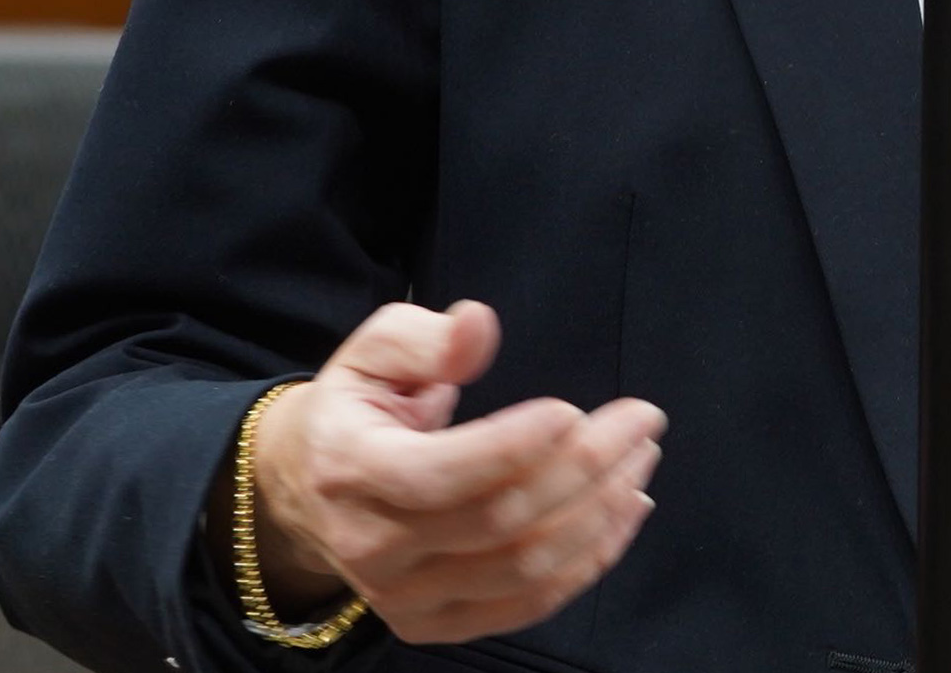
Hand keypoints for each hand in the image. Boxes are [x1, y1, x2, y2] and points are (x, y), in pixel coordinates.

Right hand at [237, 300, 664, 646]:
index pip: (440, 475)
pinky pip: (527, 605)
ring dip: (600, 514)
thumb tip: (478, 326)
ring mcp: (402, 598)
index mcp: (351, 470)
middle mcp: (371, 546)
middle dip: (586, 468)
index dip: (515, 446)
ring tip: (640, 460)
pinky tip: (624, 511)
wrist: (308, 489)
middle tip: (642, 420)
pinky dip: (589, 562)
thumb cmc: (358, 407)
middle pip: (499, 521)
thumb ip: (425, 337)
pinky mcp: (435, 625)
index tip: (574, 410)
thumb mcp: (373, 351)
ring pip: (523, 569)